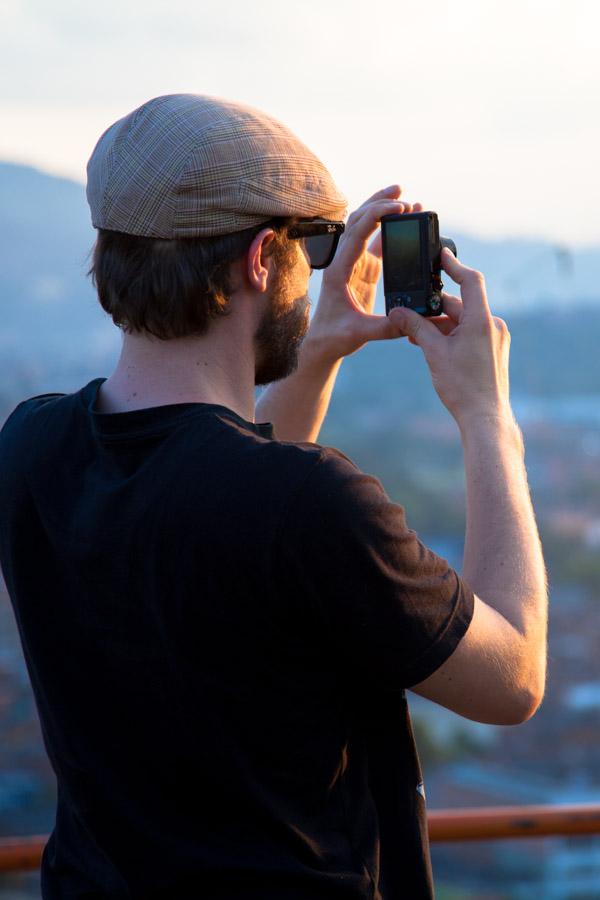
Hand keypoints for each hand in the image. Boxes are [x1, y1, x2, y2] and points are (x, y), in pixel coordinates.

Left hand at [306, 185, 421, 362]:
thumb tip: (411, 320)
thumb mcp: (359, 334)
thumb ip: (385, 328)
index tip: (398, 207)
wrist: (322, 343)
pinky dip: (388, 230)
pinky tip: (403, 220)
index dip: (377, 216)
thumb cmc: (334, 338)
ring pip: (365, 228)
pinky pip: (375, 244)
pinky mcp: (362, 271)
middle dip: (379, 203)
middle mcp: (343, 262)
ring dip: (382, 210)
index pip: (356, 234)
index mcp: (338, 271)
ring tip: (404, 197)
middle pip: (358, 221)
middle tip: (401, 192)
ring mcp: (353, 264)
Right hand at [388, 249, 512, 431]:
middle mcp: (493, 326)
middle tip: (409, 313)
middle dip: (434, 309)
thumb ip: (416, 328)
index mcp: (482, 321)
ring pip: (462, 322)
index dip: (454, 265)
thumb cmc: (463, 387)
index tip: (441, 255)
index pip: (471, 281)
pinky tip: (432, 347)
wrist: (484, 418)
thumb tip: (398, 312)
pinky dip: (451, 336)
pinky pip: (469, 335)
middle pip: (460, 305)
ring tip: (415, 336)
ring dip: (440, 325)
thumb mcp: (434, 353)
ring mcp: (495, 339)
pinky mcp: (493, 352)